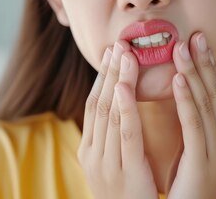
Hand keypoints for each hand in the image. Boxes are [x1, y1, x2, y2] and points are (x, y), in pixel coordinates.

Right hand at [78, 40, 157, 198]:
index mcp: (89, 151)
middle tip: (119, 43)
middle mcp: (92, 155)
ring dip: (116, 80)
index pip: (94, 106)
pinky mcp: (124, 172)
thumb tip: (121, 109)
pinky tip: (125, 86)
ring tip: (126, 54)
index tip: (112, 53)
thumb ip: (116, 140)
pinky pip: (124, 134)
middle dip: (109, 72)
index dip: (102, 78)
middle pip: (98, 103)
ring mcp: (105, 164)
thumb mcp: (116, 166)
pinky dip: (123, 108)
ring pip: (108, 113)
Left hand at [167, 32, 215, 198]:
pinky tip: (177, 79)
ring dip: (193, 73)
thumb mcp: (193, 159)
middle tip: (195, 35)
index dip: (209, 70)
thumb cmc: (187, 194)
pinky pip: (194, 126)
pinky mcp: (203, 164)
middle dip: (205, 64)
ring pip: (206, 105)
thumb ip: (193, 134)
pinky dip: (186, 100)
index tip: (199, 44)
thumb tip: (184, 103)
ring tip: (181, 47)